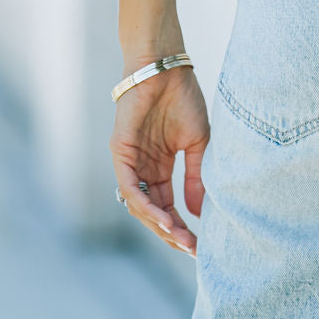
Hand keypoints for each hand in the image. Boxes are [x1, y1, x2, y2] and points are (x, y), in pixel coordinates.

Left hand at [109, 64, 209, 256]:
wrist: (167, 69)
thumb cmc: (183, 99)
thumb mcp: (197, 144)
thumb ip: (196, 177)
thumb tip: (196, 213)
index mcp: (159, 168)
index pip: (167, 206)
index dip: (181, 226)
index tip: (199, 244)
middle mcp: (142, 169)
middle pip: (151, 212)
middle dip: (170, 233)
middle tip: (190, 248)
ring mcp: (129, 161)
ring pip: (138, 205)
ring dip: (158, 224)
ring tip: (179, 236)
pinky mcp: (120, 151)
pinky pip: (128, 185)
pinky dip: (143, 204)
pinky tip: (162, 217)